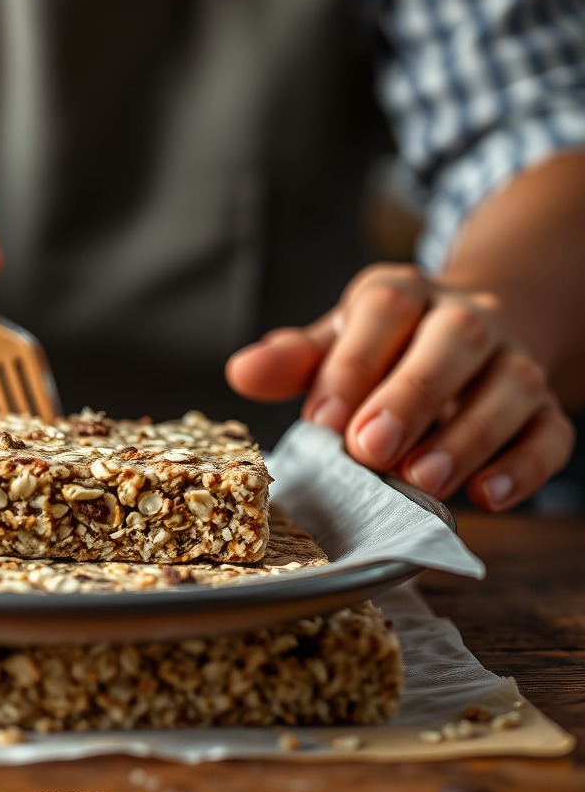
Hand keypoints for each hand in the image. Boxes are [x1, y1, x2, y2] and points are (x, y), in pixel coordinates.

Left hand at [225, 263, 574, 510]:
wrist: (468, 334)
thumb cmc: (384, 348)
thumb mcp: (334, 343)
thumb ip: (294, 361)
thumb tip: (240, 372)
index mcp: (403, 295)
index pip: (384, 311)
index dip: (353, 364)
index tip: (322, 419)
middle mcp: (466, 318)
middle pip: (454, 341)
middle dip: (411, 396)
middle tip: (370, 449)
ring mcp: (513, 361)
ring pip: (509, 387)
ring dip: (467, 437)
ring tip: (421, 480)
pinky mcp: (544, 408)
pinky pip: (550, 432)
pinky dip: (525, 466)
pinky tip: (487, 496)